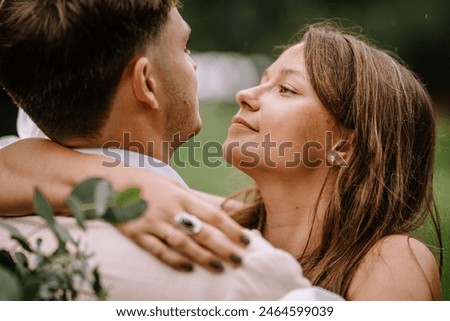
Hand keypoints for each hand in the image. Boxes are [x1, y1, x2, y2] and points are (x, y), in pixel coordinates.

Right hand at [112, 168, 249, 272]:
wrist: (109, 183)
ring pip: (182, 243)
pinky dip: (173, 260)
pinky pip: (158, 250)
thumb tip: (227, 204)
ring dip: (202, 257)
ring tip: (219, 268)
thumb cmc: (149, 184)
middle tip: (239, 260)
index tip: (246, 240)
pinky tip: (188, 268)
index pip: (212, 214)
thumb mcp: (176, 186)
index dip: (231, 228)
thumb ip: (200, 198)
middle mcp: (170, 210)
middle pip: (201, 231)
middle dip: (222, 247)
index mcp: (182, 196)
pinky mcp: (137, 234)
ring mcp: (153, 222)